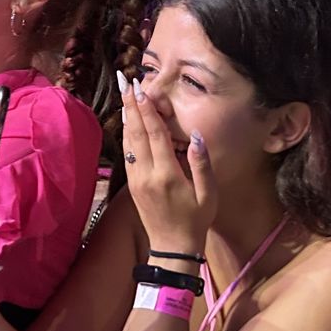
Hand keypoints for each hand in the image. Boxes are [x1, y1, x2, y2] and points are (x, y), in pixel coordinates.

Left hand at [118, 71, 214, 253]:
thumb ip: (201, 163)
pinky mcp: (132, 185)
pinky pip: (127, 154)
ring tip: (123, 95)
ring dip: (126, 117)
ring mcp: (136, 180)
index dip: (147, 111)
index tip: (141, 91)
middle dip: (131, 106)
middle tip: (125, 83)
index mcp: (167, 175)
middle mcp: (147, 175)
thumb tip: (196, 136)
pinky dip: (126, 135)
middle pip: (136, 134)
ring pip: (128, 142)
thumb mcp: (207, 193)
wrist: (172, 247)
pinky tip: (127, 123)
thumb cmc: (195, 220)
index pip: (154, 135)